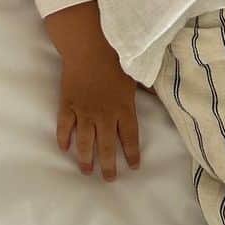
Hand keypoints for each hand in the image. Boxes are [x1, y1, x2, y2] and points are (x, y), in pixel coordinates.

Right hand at [57, 45, 141, 180]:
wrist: (89, 46)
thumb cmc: (115, 58)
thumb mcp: (136, 74)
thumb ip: (147, 89)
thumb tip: (161, 95)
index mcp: (123, 109)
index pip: (129, 138)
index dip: (131, 154)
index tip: (133, 166)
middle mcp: (104, 115)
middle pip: (106, 147)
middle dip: (108, 166)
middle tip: (109, 178)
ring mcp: (84, 112)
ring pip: (84, 142)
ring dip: (85, 158)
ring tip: (86, 170)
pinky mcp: (68, 105)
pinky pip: (64, 126)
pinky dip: (64, 138)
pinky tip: (64, 148)